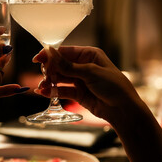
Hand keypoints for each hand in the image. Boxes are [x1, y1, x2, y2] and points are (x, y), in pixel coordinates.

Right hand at [33, 46, 161, 161]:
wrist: (124, 110)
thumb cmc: (114, 86)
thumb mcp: (90, 73)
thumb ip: (68, 66)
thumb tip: (50, 53)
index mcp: (89, 55)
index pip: (65, 51)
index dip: (50, 55)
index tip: (38, 59)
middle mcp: (83, 66)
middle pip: (60, 65)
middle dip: (50, 69)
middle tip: (44, 75)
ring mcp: (80, 80)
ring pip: (59, 78)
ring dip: (49, 81)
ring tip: (42, 86)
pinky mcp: (78, 93)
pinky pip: (62, 90)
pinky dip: (53, 91)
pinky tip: (44, 92)